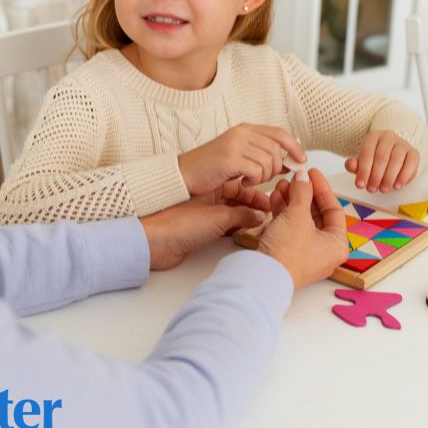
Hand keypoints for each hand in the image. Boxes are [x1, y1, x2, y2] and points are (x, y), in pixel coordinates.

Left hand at [141, 181, 269, 270]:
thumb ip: (242, 215)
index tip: (273, 201)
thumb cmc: (180, 224)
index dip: (258, 193)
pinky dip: (238, 228)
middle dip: (256, 206)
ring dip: (248, 218)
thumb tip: (260, 215)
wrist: (154, 242)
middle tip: (273, 214)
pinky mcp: (203, 229)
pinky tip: (248, 233)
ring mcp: (207, 213)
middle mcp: (210, 198)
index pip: (242, 186)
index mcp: (212, 187)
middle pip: (240, 199)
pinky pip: (226, 225)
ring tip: (265, 224)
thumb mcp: (218, 217)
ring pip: (235, 213)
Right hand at [178, 123, 305, 195]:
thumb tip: (287, 162)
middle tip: (263, 179)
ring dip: (264, 176)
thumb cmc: (209, 169)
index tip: (301, 160)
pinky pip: (257, 170)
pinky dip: (254, 181)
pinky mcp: (229, 158)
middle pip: (276, 149)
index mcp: (245, 129)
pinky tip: (243, 184)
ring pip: (268, 161)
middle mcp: (241, 133)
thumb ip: (260, 155)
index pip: (280, 133)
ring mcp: (235, 144)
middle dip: (276, 168)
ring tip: (250, 181)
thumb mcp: (238, 156)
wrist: (183, 174)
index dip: (294, 147)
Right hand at [257, 169, 347, 289]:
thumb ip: (302, 192)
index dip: (322, 188)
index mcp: (337, 244)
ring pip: (301, 220)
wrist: (263, 276)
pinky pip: (289, 229)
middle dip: (303, 194)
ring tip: (282, 186)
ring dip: (291, 201)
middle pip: (316, 214)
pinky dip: (283, 213)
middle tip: (296, 178)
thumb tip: (303, 177)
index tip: (312, 174)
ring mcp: (305, 254)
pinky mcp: (288, 254)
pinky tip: (275, 198)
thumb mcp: (298, 214)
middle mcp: (324, 251)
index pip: (334, 209)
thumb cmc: (287, 253)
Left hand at [345, 130, 419, 192]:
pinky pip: (410, 164)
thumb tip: (351, 165)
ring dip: (389, 178)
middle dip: (376, 176)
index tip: (360, 185)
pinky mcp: (413, 152)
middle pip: (382, 157)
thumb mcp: (361, 162)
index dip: (363, 170)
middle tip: (371, 189)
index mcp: (372, 136)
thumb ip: (353, 164)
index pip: (366, 153)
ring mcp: (402, 143)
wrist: (391, 155)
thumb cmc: (373, 159)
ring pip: (396, 160)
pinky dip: (403, 177)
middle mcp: (388, 136)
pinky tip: (396, 186)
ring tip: (383, 189)